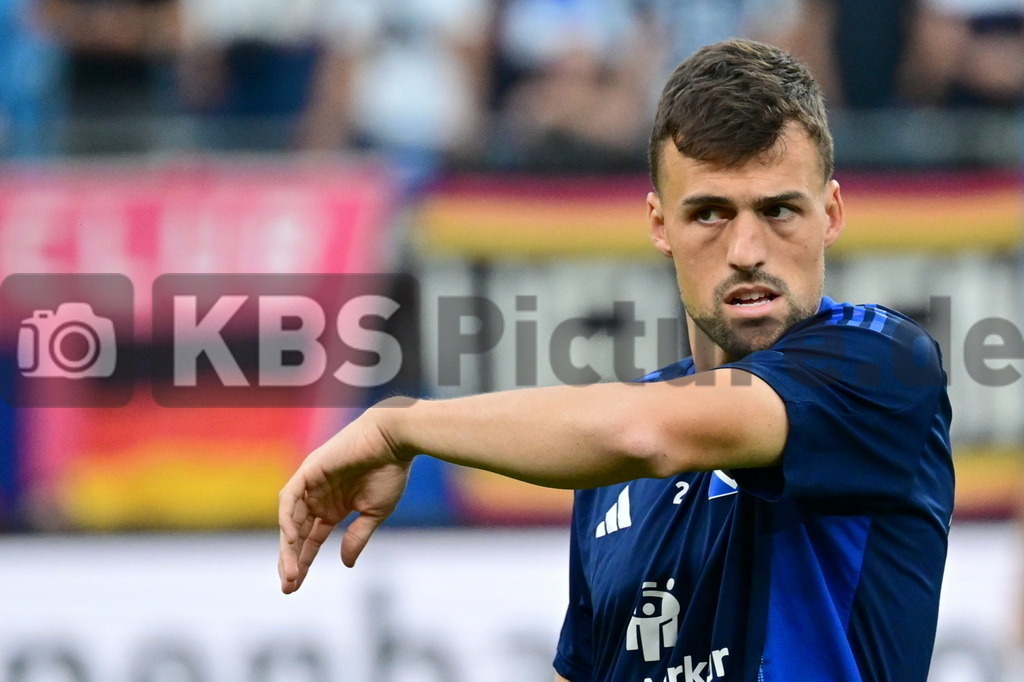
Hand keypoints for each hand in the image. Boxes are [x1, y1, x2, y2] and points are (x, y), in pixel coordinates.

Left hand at [277, 410, 411, 592]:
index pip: (311, 540)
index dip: (303, 562)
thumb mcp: (374, 513)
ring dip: (288, 547)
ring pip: (290, 521)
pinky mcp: (308, 471)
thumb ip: (357, 537)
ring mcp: (311, 485)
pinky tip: (291, 540)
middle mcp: (318, 498)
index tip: (295, 586)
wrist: (394, 440)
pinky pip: (290, 498)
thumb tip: (346, 563)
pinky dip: (288, 518)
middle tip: (288, 587)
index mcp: (333, 508)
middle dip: (291, 560)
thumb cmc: (389, 471)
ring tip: (290, 572)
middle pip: (297, 535)